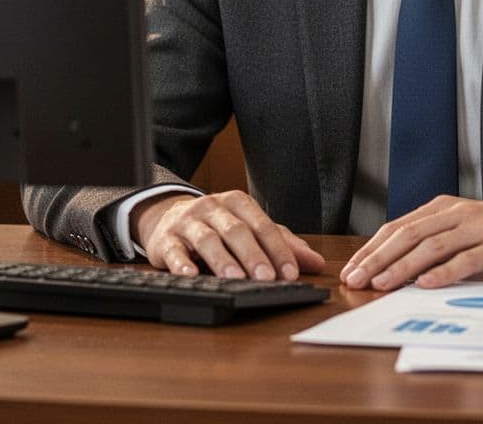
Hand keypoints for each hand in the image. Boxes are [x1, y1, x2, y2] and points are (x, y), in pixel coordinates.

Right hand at [131, 190, 324, 280]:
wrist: (167, 216)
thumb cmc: (217, 225)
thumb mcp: (249, 227)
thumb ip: (282, 243)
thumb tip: (317, 263)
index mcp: (238, 203)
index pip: (262, 225)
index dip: (277, 249)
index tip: (291, 273)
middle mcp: (213, 208)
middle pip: (236, 230)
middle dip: (252, 255)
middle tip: (266, 278)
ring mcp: (188, 222)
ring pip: (207, 239)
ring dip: (222, 260)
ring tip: (235, 280)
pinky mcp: (165, 240)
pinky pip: (174, 251)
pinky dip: (183, 264)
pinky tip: (191, 276)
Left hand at [339, 195, 482, 290]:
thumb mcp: (463, 231)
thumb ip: (435, 244)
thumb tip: (394, 269)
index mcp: (443, 209)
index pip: (398, 227)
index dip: (372, 248)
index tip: (352, 268)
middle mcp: (457, 214)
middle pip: (409, 234)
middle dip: (378, 258)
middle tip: (355, 278)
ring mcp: (478, 227)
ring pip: (432, 246)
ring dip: (403, 266)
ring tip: (381, 283)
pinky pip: (466, 259)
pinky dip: (443, 272)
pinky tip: (425, 284)